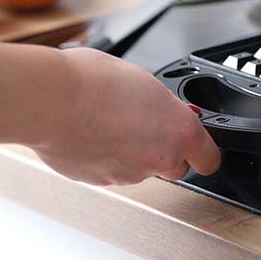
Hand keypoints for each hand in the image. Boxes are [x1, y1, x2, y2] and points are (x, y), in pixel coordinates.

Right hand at [33, 47, 219, 185]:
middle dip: (164, 149)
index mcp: (179, 130)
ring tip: (108, 120)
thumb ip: (160, 103)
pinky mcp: (101, 180)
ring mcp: (129, 173)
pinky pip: (111, 170)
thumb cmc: (92, 81)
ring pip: (140, 167)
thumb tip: (159, 107)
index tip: (195, 144)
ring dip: (131, 150)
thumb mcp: (141, 78)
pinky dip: (105, 157)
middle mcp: (159, 157)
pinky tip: (91, 133)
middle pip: (174, 166)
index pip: (209, 158)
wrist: (51, 100)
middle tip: (143, 124)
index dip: (202, 150)